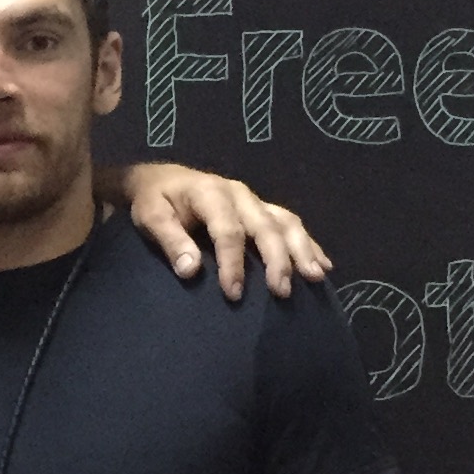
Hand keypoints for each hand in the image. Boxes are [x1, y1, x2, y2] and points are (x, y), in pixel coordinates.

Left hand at [119, 164, 332, 301]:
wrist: (163, 179)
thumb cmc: (156, 201)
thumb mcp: (150, 216)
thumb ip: (169, 240)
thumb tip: (190, 270)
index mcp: (210, 193)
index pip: (227, 230)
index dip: (232, 263)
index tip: (233, 294)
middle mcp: (239, 195)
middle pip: (265, 226)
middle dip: (276, 259)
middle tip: (281, 291)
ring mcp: (255, 201)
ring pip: (286, 222)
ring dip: (302, 249)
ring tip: (314, 277)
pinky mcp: (263, 208)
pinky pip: (291, 223)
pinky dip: (309, 243)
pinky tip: (322, 265)